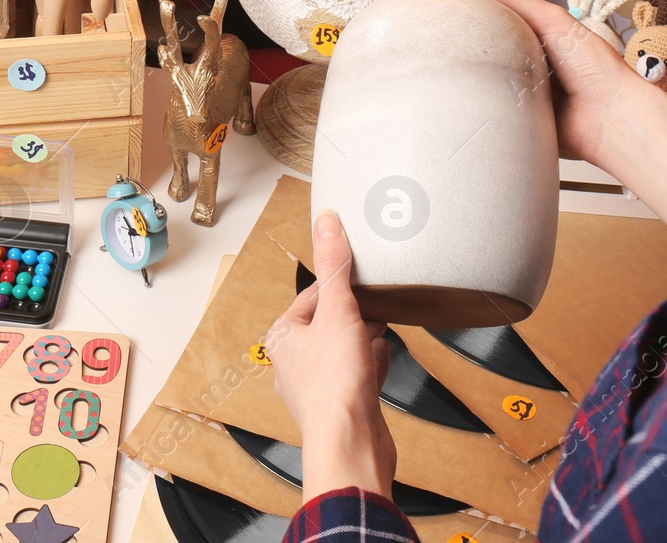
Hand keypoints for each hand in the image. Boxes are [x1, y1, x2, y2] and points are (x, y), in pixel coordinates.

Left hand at [266, 211, 395, 499]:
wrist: (351, 444)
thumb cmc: (334, 385)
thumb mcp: (338, 310)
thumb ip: (334, 266)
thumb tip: (327, 222)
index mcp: (284, 337)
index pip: (313, 295)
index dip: (339, 283)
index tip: (360, 273)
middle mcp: (294, 362)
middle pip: (328, 322)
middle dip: (353, 311)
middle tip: (375, 298)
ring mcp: (318, 387)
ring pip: (342, 349)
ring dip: (363, 337)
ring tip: (381, 325)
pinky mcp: (342, 406)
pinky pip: (356, 375)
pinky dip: (370, 363)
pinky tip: (382, 357)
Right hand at [466, 0, 666, 249]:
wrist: (611, 119)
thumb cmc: (596, 67)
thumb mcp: (550, 20)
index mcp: (543, 37)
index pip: (502, 18)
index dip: (476, 11)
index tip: (446, 4)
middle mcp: (534, 64)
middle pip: (493, 50)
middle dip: (472, 46)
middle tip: (440, 38)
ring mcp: (528, 93)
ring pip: (491, 81)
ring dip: (478, 78)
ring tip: (449, 68)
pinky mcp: (522, 120)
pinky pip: (495, 110)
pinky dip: (485, 105)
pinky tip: (467, 98)